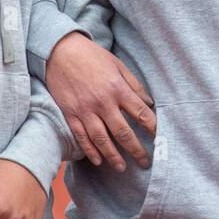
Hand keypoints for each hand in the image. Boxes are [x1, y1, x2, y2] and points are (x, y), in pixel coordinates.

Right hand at [45, 31, 155, 171]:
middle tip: (145, 162)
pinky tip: (98, 161)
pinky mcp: (70, 113)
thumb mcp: (117, 65)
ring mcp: (85, 110)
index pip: (141, 113)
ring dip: (113, 156)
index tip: (159, 138)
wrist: (60, 51)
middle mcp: (103, 102)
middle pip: (123, 132)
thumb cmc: (91, 56)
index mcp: (117, 88)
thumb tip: (149, 103)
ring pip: (102, 139)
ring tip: (122, 168)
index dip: (152, 128)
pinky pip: (81, 137)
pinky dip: (90, 151)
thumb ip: (134, 85)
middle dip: (136, 150)